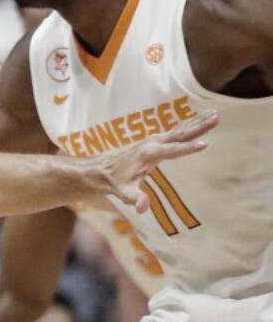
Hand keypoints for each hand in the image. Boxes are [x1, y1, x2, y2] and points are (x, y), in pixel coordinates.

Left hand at [96, 110, 216, 210]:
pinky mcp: (157, 140)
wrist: (106, 170)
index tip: (204, 145)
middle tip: (216, 118)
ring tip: (215, 114)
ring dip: (197, 121)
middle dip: (198, 127)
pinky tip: (202, 116)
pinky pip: (177, 130)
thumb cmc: (118, 182)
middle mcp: (153, 143)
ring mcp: (155, 140)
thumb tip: (142, 207)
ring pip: (180, 129)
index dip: (187, 149)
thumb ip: (135, 198)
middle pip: (179, 134)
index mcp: (149, 155)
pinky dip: (190, 123)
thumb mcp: (125, 193)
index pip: (172, 151)